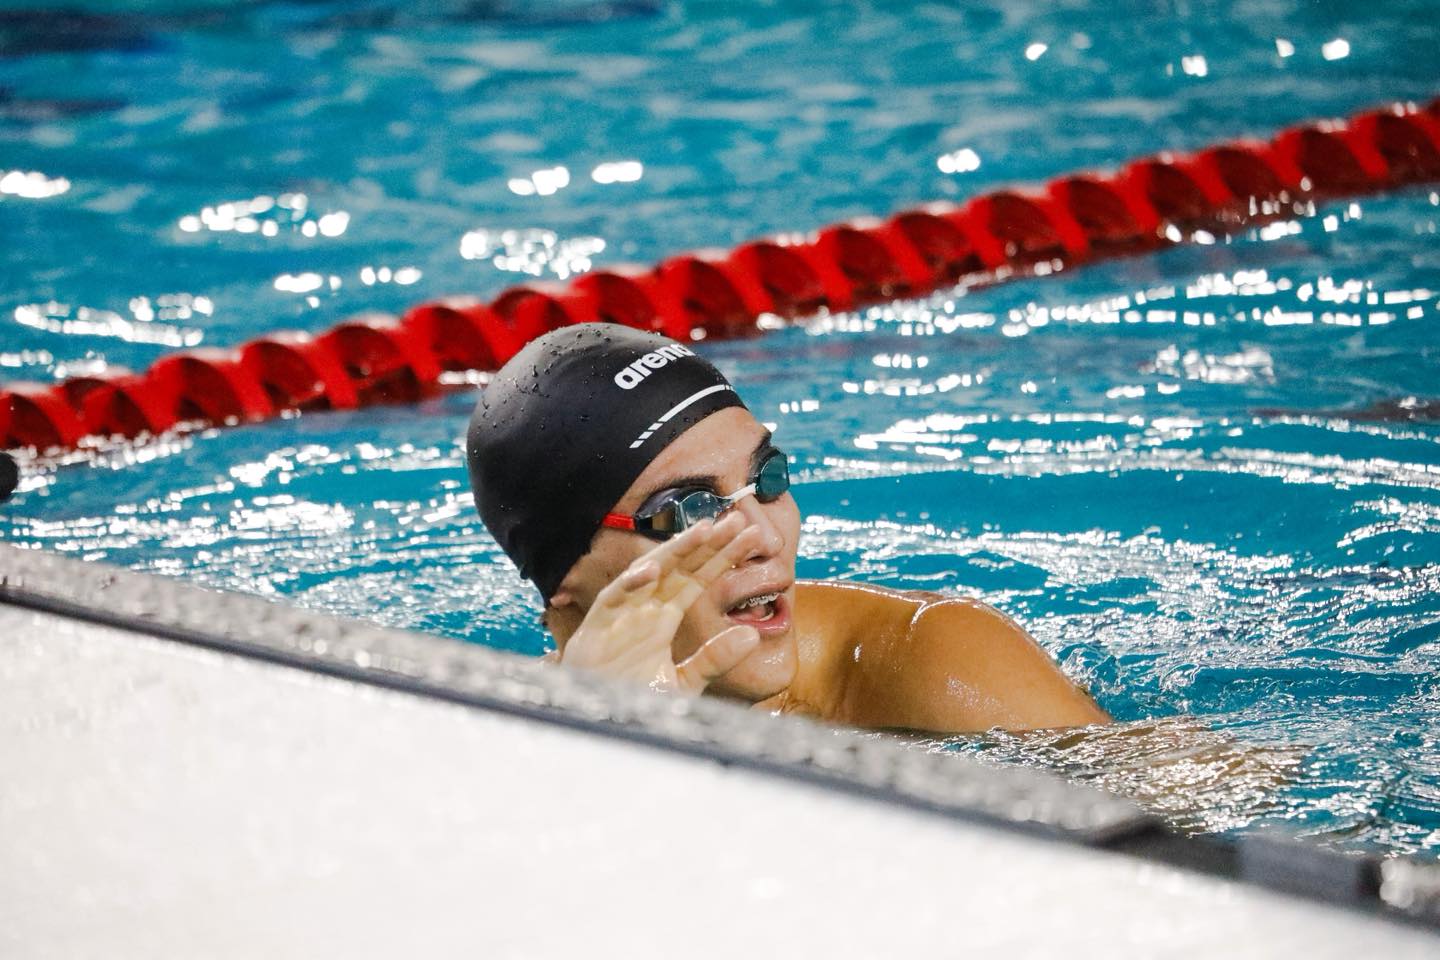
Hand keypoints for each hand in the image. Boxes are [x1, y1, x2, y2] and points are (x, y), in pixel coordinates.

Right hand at [560, 511, 763, 692]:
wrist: (599, 723)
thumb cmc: (634, 699)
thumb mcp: (684, 682)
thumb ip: (715, 658)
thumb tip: (753, 634)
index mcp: (665, 616)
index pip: (699, 578)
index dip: (723, 556)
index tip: (751, 537)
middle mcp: (645, 608)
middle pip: (680, 567)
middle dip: (707, 543)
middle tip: (737, 519)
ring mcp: (621, 614)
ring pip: (649, 573)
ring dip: (675, 551)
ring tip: (703, 531)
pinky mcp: (596, 627)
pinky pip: (612, 600)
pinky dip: (629, 584)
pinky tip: (651, 572)